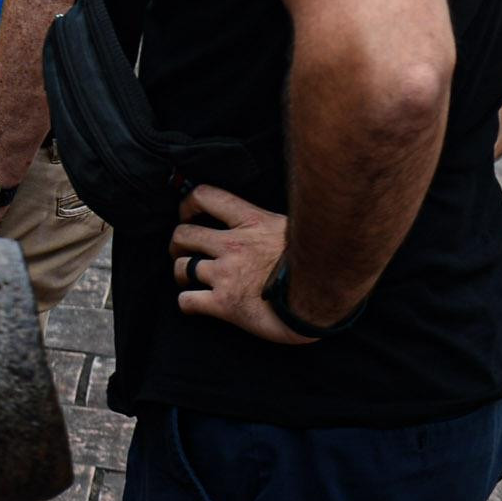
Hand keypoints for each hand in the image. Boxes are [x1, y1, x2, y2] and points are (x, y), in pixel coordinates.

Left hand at [170, 185, 311, 345]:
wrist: (323, 297)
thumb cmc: (318, 263)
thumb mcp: (293, 228)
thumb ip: (268, 224)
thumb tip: (263, 219)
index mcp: (251, 222)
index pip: (206, 196)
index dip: (188, 203)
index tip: (188, 214)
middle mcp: (233, 245)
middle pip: (183, 234)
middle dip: (177, 243)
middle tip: (183, 251)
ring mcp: (226, 274)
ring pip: (180, 268)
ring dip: (180, 273)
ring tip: (188, 278)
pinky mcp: (225, 304)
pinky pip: (187, 301)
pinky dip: (186, 302)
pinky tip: (195, 304)